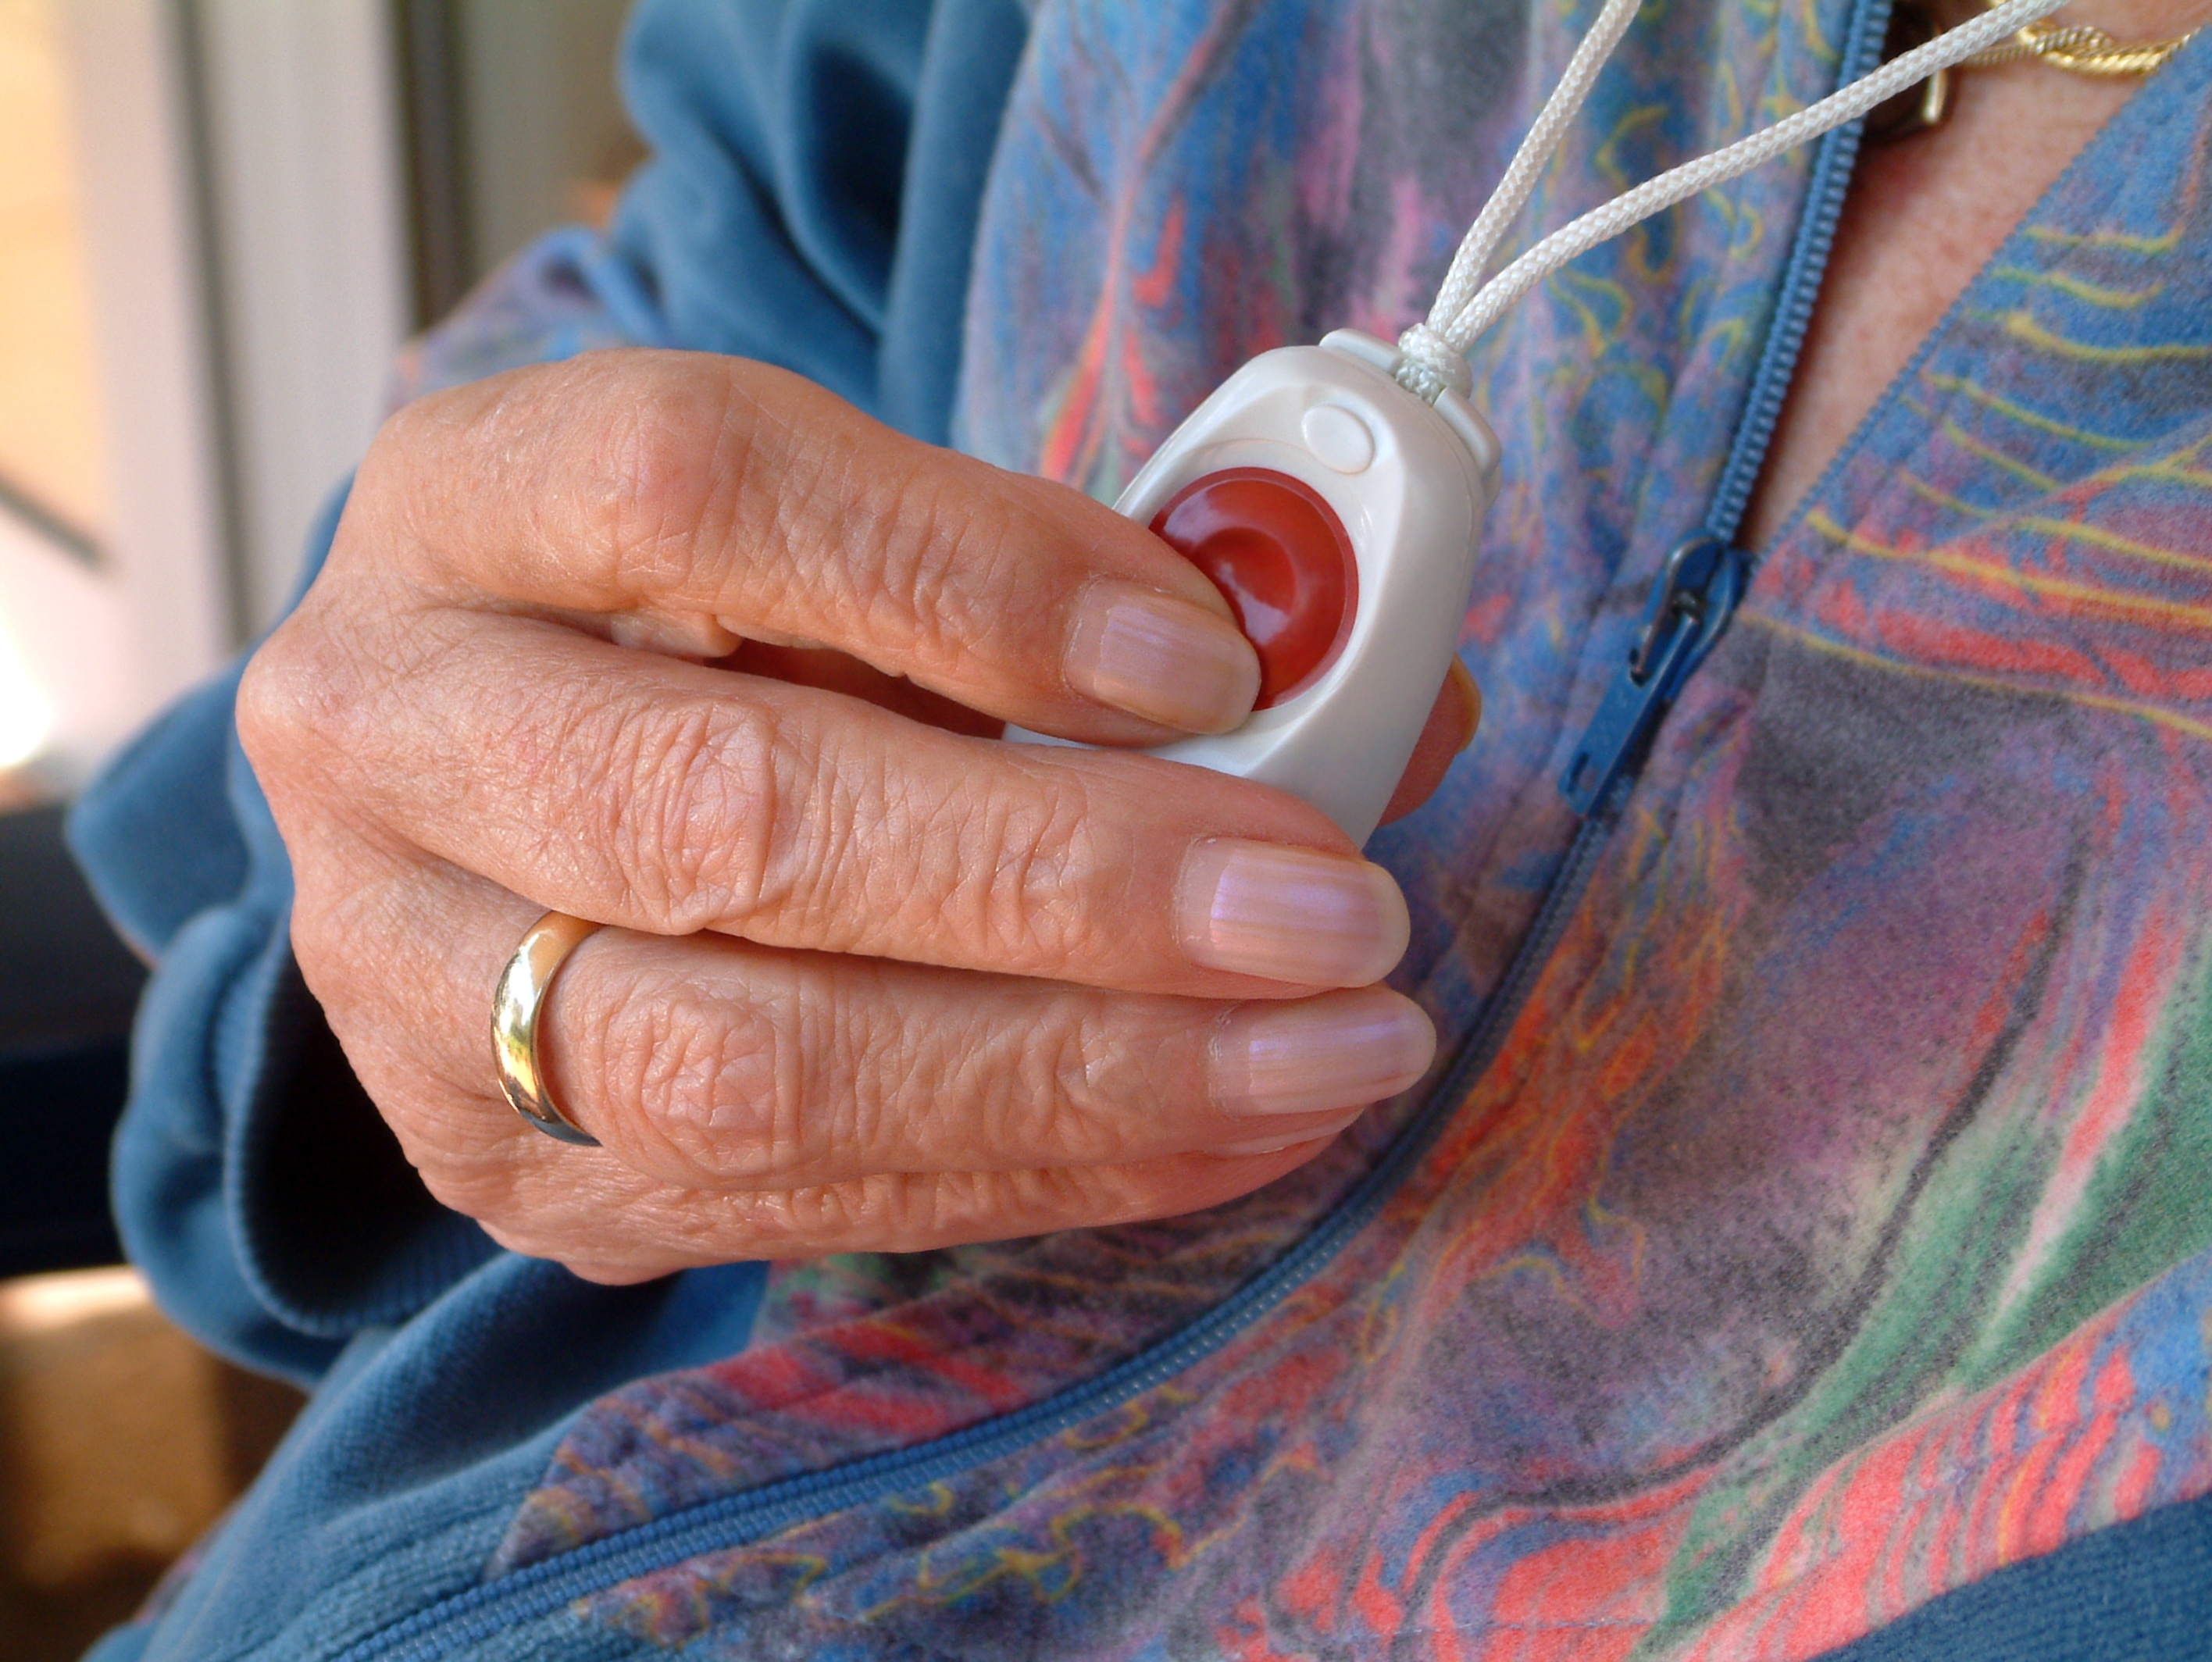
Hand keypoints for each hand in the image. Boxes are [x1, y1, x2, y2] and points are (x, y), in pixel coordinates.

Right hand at [238, 350, 1475, 1281]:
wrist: (488, 792)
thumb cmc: (704, 627)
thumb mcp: (842, 543)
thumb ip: (1067, 585)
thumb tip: (1352, 671)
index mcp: (466, 499)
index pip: (694, 489)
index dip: (969, 576)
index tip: (1210, 659)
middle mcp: (390, 731)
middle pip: (724, 808)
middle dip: (1064, 877)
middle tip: (1324, 908)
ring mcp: (409, 980)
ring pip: (744, 1066)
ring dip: (1081, 1071)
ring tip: (1328, 1050)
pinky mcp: (502, 1167)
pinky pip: (792, 1202)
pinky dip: (1044, 1169)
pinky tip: (1227, 1126)